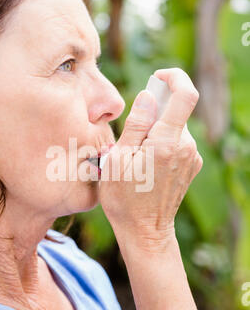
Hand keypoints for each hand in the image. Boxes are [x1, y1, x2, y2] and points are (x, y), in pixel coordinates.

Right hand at [99, 68, 202, 238]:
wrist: (145, 232)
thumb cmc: (124, 198)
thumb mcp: (118, 159)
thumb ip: (136, 123)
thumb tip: (149, 94)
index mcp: (167, 142)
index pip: (185, 94)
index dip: (173, 77)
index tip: (157, 77)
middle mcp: (186, 147)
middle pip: (174, 111)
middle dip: (152, 113)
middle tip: (129, 138)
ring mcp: (192, 157)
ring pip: (174, 127)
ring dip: (154, 131)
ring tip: (135, 158)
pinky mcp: (191, 165)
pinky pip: (176, 141)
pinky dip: (161, 143)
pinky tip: (146, 165)